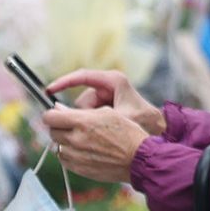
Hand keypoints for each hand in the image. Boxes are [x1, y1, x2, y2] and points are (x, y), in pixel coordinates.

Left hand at [41, 105, 151, 183]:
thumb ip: (80, 111)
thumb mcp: (106, 112)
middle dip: (58, 127)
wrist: (138, 158)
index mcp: (82, 121)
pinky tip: (84, 151)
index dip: (51, 114)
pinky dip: (70, 155)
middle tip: (70, 127)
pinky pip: (65, 160)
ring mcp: (76, 156)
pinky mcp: (79, 169)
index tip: (57, 115)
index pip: (49, 117)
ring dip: (64, 142)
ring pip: (57, 147)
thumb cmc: (126, 132)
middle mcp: (76, 139)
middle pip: (52, 132)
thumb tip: (59, 109)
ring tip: (81, 140)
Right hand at [43, 68, 165, 137]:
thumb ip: (90, 116)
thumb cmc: (144, 123)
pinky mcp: (107, 108)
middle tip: (88, 128)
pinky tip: (103, 134)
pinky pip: (91, 116)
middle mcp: (109, 87)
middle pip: (82, 99)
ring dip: (89, 123)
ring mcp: (108, 97)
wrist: (160, 133)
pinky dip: (92, 125)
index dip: (63, 82)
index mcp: (113, 81)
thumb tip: (62, 113)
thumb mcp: (118, 118)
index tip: (49, 90)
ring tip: (105, 133)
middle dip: (82, 115)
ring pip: (85, 110)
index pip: (82, 76)